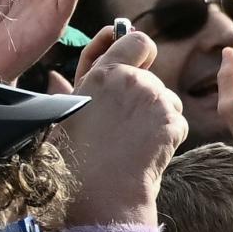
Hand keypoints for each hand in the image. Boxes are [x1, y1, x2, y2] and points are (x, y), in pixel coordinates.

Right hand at [53, 26, 185, 218]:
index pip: (137, 40)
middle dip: (143, 95)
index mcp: (104, 73)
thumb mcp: (64, 115)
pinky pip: (175, 121)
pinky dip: (167, 134)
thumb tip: (57, 76)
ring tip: (131, 141)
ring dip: (156, 116)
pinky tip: (146, 151)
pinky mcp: (174, 121)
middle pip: (152, 78)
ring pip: (166, 100)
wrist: (101, 191)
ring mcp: (158, 100)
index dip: (139, 50)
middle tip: (123, 123)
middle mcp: (134, 80)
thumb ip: (75, 90)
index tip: (136, 61)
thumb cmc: (74, 157)